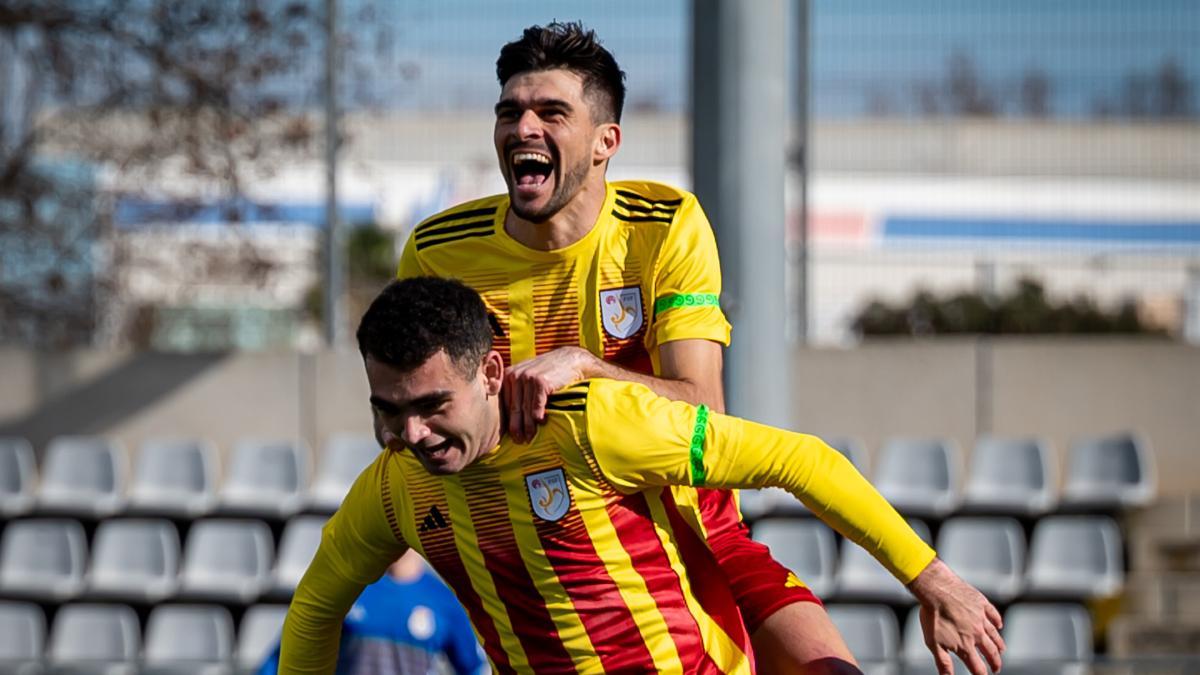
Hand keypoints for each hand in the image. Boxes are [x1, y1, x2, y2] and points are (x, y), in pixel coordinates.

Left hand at [501, 347, 593, 442]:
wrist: (570, 360)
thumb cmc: (549, 372)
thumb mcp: (529, 377)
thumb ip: (518, 391)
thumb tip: (511, 418)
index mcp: (509, 375)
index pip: (505, 403)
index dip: (508, 421)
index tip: (510, 435)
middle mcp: (515, 375)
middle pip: (514, 408)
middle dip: (516, 427)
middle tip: (519, 441)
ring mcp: (527, 377)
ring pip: (525, 409)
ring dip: (528, 426)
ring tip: (529, 438)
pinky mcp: (540, 382)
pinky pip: (537, 405)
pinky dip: (538, 416)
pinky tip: (542, 423)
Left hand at [908, 558, 1004, 674]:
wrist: (936, 589)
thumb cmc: (932, 616)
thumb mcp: (933, 643)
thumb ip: (943, 662)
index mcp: (965, 645)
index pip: (978, 667)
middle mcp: (977, 634)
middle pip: (991, 653)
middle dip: (995, 663)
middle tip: (996, 668)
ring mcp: (981, 618)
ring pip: (995, 635)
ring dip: (999, 645)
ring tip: (1001, 651)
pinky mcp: (982, 603)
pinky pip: (994, 614)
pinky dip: (998, 621)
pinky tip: (999, 625)